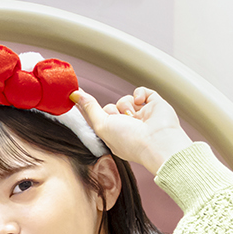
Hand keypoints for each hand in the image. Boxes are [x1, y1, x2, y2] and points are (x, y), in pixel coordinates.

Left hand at [71, 87, 191, 175]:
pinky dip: (140, 94)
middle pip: (110, 107)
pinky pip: (142, 92)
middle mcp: (126, 127)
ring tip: (133, 117)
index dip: (88, 108)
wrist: (158, 141)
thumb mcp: (102, 125)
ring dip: (126, 105)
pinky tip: (141, 102)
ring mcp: (141, 116)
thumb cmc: (130, 141)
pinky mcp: (154, 105)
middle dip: (112, 111)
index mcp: (113, 136)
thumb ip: (89, 109)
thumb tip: (74, 94)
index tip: (74, 95)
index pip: (97, 119)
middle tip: (119, 119)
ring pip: (124, 99)